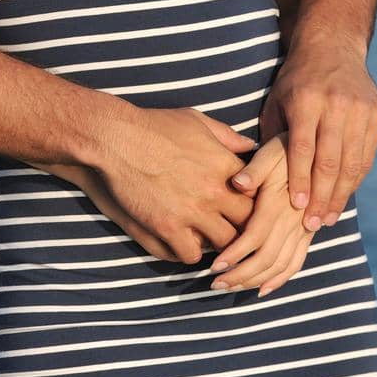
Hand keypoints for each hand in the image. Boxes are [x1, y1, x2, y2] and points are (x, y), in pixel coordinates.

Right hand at [68, 105, 257, 264]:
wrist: (116, 137)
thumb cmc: (155, 125)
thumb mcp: (197, 121)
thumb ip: (228, 136)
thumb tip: (251, 145)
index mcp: (226, 165)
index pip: (260, 195)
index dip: (256, 204)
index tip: (248, 206)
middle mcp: (214, 191)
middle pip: (249, 224)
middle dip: (245, 229)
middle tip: (237, 230)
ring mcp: (191, 212)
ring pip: (226, 245)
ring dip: (221, 245)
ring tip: (213, 241)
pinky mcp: (166, 226)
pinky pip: (191, 255)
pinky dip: (190, 253)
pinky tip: (185, 244)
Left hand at [209, 132, 314, 295]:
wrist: (318, 153)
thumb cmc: (286, 150)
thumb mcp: (270, 153)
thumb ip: (254, 169)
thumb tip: (238, 183)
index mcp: (279, 203)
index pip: (255, 237)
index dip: (235, 254)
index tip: (214, 266)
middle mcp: (294, 221)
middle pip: (266, 258)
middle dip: (239, 275)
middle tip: (215, 284)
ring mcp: (303, 231)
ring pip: (280, 266)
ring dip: (254, 281)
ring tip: (229, 288)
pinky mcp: (308, 235)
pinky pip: (296, 263)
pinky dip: (279, 280)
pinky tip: (261, 289)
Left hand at [253, 31, 376, 235]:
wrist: (333, 47)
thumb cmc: (294, 82)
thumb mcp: (275, 103)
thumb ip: (270, 139)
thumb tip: (248, 182)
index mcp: (306, 100)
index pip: (303, 148)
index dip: (301, 180)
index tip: (296, 207)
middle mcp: (336, 105)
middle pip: (331, 160)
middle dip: (321, 196)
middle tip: (313, 225)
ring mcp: (360, 110)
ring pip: (352, 162)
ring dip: (340, 195)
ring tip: (328, 218)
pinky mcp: (376, 115)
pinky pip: (367, 156)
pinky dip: (355, 179)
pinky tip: (343, 197)